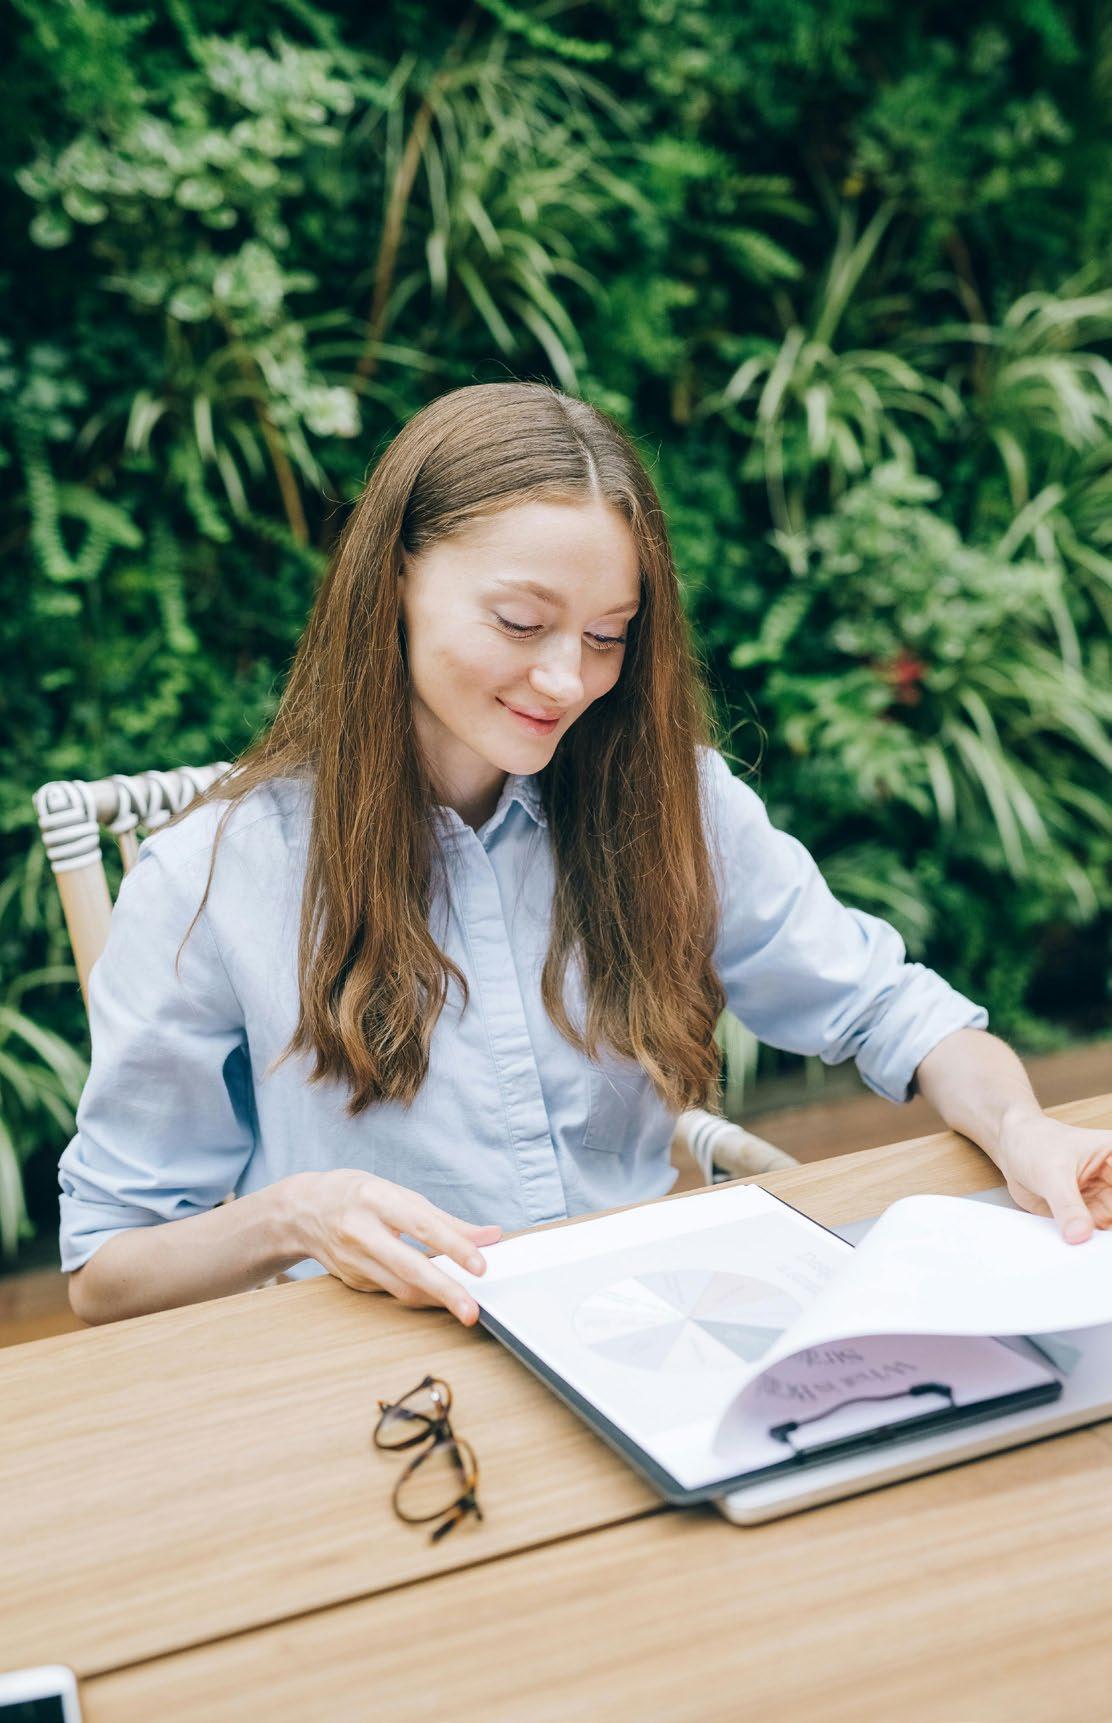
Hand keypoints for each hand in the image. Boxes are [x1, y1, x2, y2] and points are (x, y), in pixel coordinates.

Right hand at [298, 1170, 501, 1322]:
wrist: (301, 1211)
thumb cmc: (357, 1195)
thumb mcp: (399, 1194)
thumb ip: (445, 1219)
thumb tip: (490, 1235)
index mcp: (376, 1199)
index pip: (422, 1226)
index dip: (453, 1247)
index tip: (480, 1265)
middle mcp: (362, 1232)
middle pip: (409, 1267)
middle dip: (444, 1291)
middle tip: (471, 1310)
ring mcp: (354, 1261)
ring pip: (401, 1289)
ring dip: (436, 1300)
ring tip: (464, 1306)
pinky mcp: (353, 1281)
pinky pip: (393, 1292)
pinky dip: (419, 1295)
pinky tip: (437, 1296)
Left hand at [997, 1111, 1111, 1243]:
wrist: (1011, 1148)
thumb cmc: (1035, 1143)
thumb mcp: (1051, 1172)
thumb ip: (1067, 1206)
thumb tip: (1080, 1235)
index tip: (1106, 1221)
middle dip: (1108, 1231)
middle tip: (1096, 1249)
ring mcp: (1101, 1199)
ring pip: (1109, 1230)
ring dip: (1099, 1244)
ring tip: (1086, 1253)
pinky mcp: (1085, 1215)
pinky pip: (1091, 1236)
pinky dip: (1085, 1246)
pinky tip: (1077, 1252)